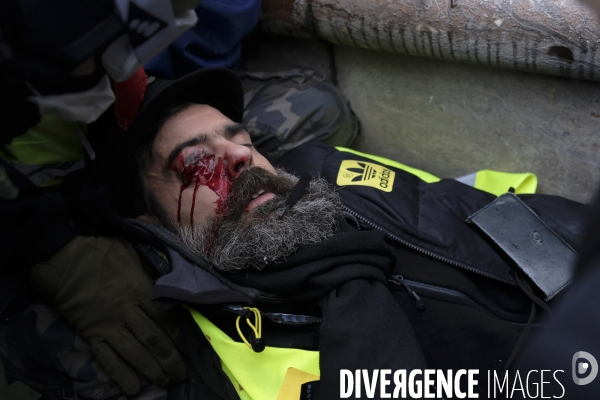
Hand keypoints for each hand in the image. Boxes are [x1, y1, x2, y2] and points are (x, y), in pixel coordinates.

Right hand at [29, 236, 186, 394]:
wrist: (63, 258)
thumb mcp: (132, 251)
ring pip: (135, 352)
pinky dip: (120, 374)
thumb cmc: (99, 251)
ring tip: (165, 382)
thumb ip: (149, 266)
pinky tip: (132, 388)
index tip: (188, 346)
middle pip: (154, 339)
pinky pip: (107, 358)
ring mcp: (109, 324)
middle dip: (170, 359)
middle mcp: (128, 310)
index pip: (165, 317)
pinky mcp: (91, 333)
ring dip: (152, 370)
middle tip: (181, 373)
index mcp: (140, 289)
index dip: (177, 335)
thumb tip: (168, 274)